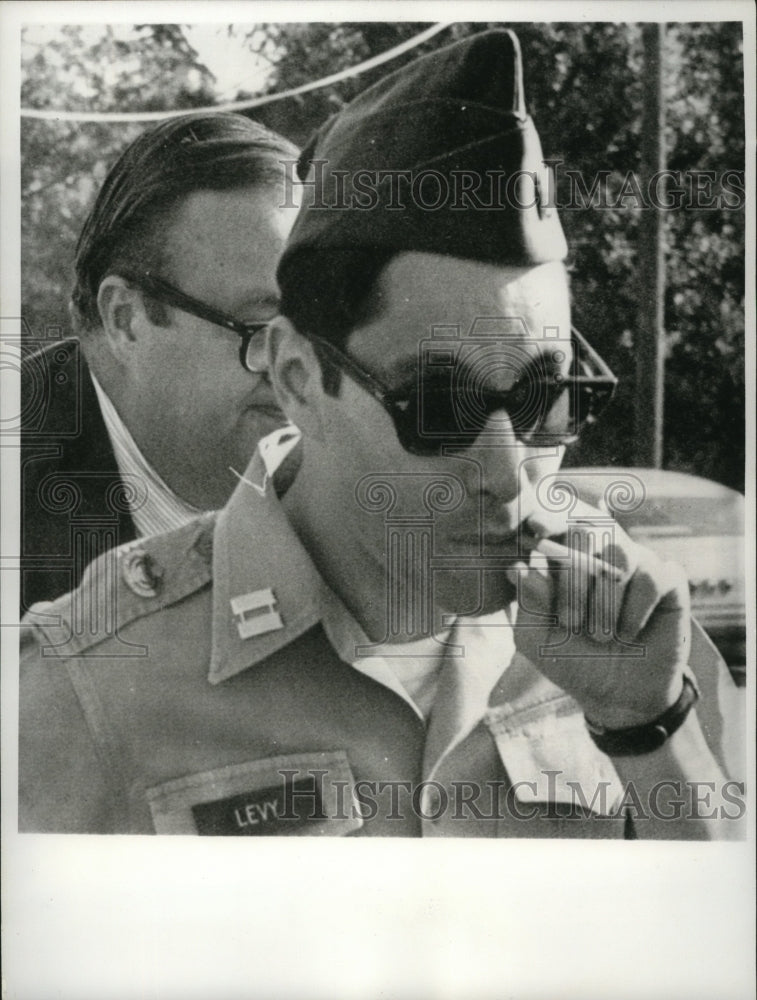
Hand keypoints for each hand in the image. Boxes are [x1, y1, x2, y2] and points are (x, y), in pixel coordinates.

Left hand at [508, 515, 690, 728]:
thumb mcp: (538, 639)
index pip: (555, 523)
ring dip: (605, 601)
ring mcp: (636, 562)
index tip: (534, 526)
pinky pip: (652, 576)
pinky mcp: (668, 580)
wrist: (619, 696)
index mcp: (564, 559)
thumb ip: (529, 603)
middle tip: (572, 623)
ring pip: (620, 554)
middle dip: (574, 580)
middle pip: (587, 531)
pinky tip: (629, 633)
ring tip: (601, 635)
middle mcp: (600, 553)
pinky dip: (635, 610)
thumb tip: (516, 568)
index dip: (547, 518)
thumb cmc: (573, 660)